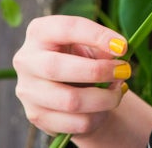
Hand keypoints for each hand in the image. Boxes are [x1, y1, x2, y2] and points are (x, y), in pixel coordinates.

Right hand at [13, 15, 130, 136]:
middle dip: (97, 71)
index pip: (67, 28)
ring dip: (103, 98)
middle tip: (124, 70)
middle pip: (56, 67)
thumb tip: (117, 54)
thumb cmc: (80, 56)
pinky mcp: (36, 116)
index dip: (97, 36)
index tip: (123, 47)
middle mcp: (26, 60)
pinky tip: (105, 108)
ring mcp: (27, 90)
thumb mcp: (88, 44)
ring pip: (68, 101)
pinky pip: (73, 123)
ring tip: (118, 91)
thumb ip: (101, 45)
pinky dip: (97, 117)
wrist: (68, 85)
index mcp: (39, 31)